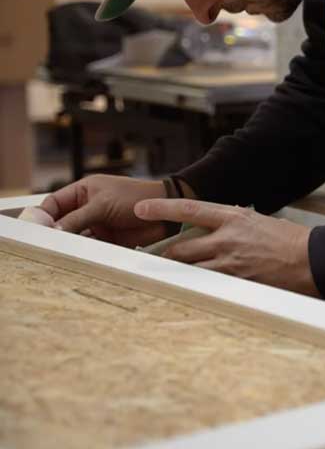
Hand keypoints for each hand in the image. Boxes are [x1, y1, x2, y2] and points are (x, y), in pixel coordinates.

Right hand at [40, 175, 167, 247]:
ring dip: (68, 244)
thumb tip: (54, 230)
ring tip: (59, 253)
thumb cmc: (136, 197)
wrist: (165, 212)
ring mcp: (97, 224)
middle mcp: (88, 208)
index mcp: (84, 192)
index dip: (43, 215)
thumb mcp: (102, 205)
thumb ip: (77, 218)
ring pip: (75, 236)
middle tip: (43, 244)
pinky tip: (77, 257)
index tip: (35, 228)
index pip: (54, 203)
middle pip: (62, 222)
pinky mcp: (108, 239)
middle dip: (53, 232)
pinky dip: (83, 252)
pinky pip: (90, 247)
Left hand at [134, 198, 319, 297]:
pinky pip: (210, 286)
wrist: (313, 260)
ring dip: (182, 274)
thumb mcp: (260, 222)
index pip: (189, 210)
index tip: (141, 209)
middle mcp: (227, 239)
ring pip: (191, 270)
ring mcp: (230, 263)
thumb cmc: (292, 241)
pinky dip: (204, 287)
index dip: (161, 209)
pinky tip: (202, 289)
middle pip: (181, 248)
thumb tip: (219, 231)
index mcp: (234, 217)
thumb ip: (235, 226)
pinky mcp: (237, 283)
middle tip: (156, 258)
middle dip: (166, 255)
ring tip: (173, 277)